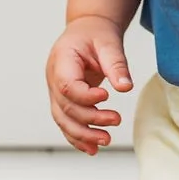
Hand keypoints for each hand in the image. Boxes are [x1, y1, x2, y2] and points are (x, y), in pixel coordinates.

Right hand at [46, 17, 133, 153]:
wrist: (86, 31)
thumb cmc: (95, 34)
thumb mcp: (109, 42)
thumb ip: (116, 64)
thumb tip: (126, 87)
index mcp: (61, 60)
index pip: (67, 86)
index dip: (85, 97)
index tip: (106, 97)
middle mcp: (53, 78)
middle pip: (65, 107)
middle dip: (90, 119)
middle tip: (116, 120)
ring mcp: (55, 91)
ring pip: (62, 119)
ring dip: (83, 134)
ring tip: (106, 141)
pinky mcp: (62, 101)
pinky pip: (65, 123)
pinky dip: (77, 138)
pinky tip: (92, 149)